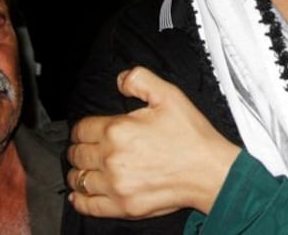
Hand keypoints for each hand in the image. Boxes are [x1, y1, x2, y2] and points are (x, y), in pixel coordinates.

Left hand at [67, 67, 240, 218]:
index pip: (81, 129)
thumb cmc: (192, 136)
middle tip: (85, 150)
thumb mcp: (170, 95)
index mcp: (117, 130)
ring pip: (79, 179)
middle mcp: (112, 159)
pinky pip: (89, 206)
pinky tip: (80, 194)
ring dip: (78, 173)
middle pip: (77, 155)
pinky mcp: (124, 206)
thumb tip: (120, 80)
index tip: (86, 132)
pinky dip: (81, 200)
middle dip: (78, 150)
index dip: (82, 129)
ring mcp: (116, 186)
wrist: (211, 171)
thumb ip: (139, 79)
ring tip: (84, 170)